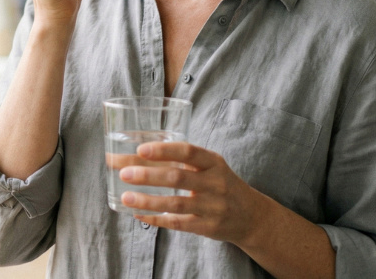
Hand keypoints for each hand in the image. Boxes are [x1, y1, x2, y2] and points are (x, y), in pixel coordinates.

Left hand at [119, 141, 261, 246]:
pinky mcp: (208, 227)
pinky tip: (138, 214)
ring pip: (176, 203)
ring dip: (148, 200)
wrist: (252, 216)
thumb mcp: (211, 167)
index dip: (164, 150)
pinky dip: (156, 219)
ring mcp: (212, 207)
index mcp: (214, 162)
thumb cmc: (221, 185)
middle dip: (148, 175)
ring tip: (125, 197)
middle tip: (123, 173)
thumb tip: (137, 156)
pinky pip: (178, 223)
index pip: (188, 151)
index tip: (140, 150)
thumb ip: (182, 161)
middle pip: (178, 177)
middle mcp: (215, 183)